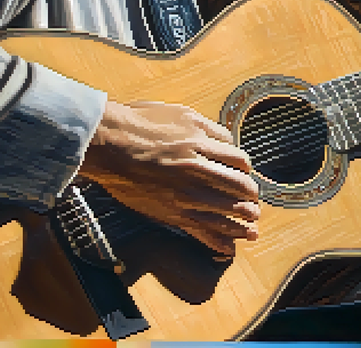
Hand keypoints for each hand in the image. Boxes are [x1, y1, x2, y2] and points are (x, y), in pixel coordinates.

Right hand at [79, 101, 258, 255]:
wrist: (107, 144)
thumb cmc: (138, 124)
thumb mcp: (180, 113)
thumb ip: (208, 127)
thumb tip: (229, 141)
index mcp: (202, 144)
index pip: (240, 161)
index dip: (246, 169)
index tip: (245, 174)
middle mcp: (198, 171)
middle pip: (240, 189)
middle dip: (251, 197)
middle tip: (253, 202)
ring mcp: (186, 195)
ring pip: (227, 213)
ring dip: (244, 222)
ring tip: (252, 228)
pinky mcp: (172, 213)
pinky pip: (202, 231)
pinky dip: (219, 242)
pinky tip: (228, 248)